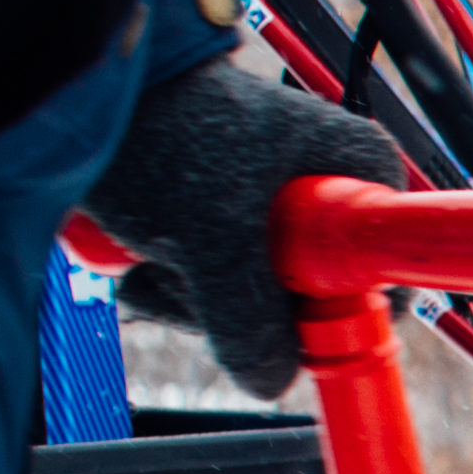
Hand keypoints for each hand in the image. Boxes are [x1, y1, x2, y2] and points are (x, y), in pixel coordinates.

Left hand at [77, 49, 400, 393]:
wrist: (79, 91)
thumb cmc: (156, 130)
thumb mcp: (211, 238)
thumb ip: (250, 322)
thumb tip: (274, 382)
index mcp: (358, 170)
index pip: (392, 270)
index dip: (350, 312)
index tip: (298, 325)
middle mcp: (324, 190)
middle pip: (315, 294)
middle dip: (247, 308)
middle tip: (200, 287)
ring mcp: (271, 209)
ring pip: (257, 295)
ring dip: (197, 301)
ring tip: (155, 267)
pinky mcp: (223, 220)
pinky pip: (218, 282)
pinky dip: (176, 286)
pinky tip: (143, 265)